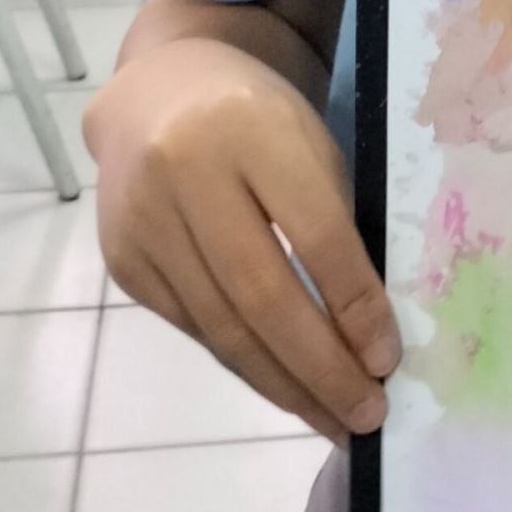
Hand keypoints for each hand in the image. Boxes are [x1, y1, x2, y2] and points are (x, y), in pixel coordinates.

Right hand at [90, 39, 400, 444]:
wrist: (159, 92)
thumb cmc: (258, 118)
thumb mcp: (309, 143)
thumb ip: (334, 220)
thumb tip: (369, 331)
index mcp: (252, 130)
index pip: (314, 233)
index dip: (353, 304)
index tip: (388, 360)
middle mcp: (186, 175)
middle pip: (261, 295)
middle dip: (320, 368)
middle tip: (366, 414)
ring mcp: (144, 221)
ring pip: (221, 326)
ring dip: (283, 384)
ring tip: (332, 419)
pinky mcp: (122, 259)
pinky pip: (193, 326)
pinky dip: (243, 361)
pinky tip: (283, 386)